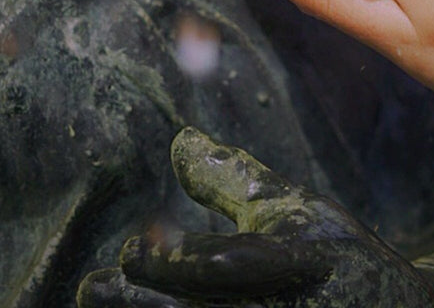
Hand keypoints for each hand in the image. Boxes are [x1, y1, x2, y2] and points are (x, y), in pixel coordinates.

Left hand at [77, 127, 433, 307]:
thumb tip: (177, 142)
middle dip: (141, 307)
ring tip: (97, 302)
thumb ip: (234, 182)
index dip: (172, 263)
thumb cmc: (340, 257)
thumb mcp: (297, 212)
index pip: (229, 267)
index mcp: (298, 265)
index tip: (128, 249)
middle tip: (92, 289)